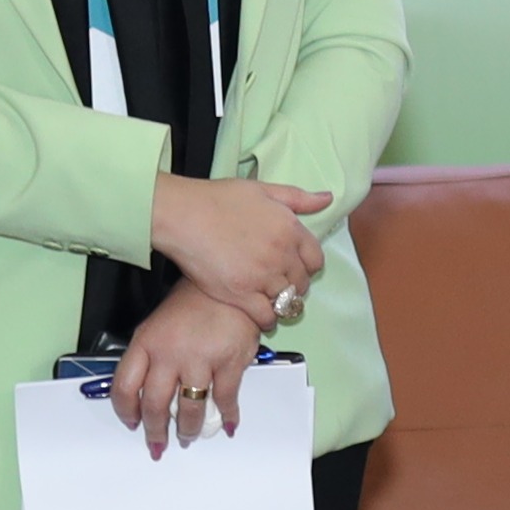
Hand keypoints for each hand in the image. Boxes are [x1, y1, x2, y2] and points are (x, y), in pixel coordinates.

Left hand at [114, 289, 263, 458]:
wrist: (229, 286)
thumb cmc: (193, 304)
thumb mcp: (157, 326)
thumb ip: (149, 358)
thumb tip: (148, 396)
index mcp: (146, 343)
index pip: (124, 386)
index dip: (125, 411)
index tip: (132, 423)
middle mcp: (169, 353)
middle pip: (154, 404)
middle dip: (155, 431)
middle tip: (158, 444)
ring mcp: (200, 358)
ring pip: (189, 408)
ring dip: (188, 429)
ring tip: (188, 436)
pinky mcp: (230, 361)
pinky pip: (225, 399)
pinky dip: (228, 416)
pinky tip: (227, 424)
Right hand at [149, 171, 333, 328]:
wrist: (183, 215)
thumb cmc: (218, 199)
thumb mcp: (264, 190)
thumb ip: (299, 198)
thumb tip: (327, 199)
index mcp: (291, 230)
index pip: (316, 260)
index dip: (307, 266)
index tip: (297, 268)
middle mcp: (282, 255)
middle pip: (302, 283)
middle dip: (294, 285)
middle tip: (281, 285)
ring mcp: (262, 276)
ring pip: (287, 301)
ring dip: (281, 303)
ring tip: (270, 300)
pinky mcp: (240, 294)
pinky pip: (266, 317)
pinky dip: (267, 320)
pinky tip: (261, 316)